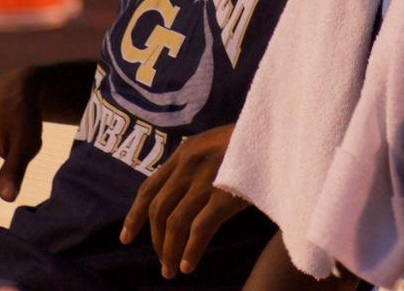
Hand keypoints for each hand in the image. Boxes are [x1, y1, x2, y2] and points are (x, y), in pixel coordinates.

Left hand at [120, 124, 247, 277]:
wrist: (277, 133)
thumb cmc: (252, 141)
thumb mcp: (216, 143)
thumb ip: (197, 162)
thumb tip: (183, 191)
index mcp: (185, 152)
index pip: (149, 188)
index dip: (135, 216)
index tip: (126, 237)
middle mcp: (189, 165)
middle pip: (158, 210)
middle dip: (155, 240)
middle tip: (161, 261)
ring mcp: (205, 181)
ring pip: (174, 224)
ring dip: (169, 251)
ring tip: (172, 270)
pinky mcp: (224, 196)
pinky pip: (199, 231)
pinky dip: (191, 251)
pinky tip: (189, 265)